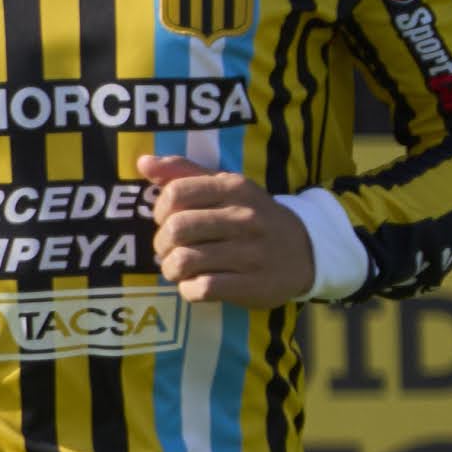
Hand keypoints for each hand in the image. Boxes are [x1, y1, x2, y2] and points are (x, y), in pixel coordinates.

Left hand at [134, 151, 315, 305]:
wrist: (307, 250)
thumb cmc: (252, 217)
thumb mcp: (226, 187)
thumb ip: (184, 173)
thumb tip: (143, 162)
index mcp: (235, 188)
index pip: (176, 192)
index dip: (159, 209)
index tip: (167, 219)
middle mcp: (245, 218)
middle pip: (175, 229)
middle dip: (161, 244)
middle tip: (169, 249)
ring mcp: (251, 253)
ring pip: (183, 261)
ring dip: (172, 269)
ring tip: (180, 268)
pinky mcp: (253, 284)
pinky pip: (201, 288)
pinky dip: (189, 289)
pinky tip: (196, 284)